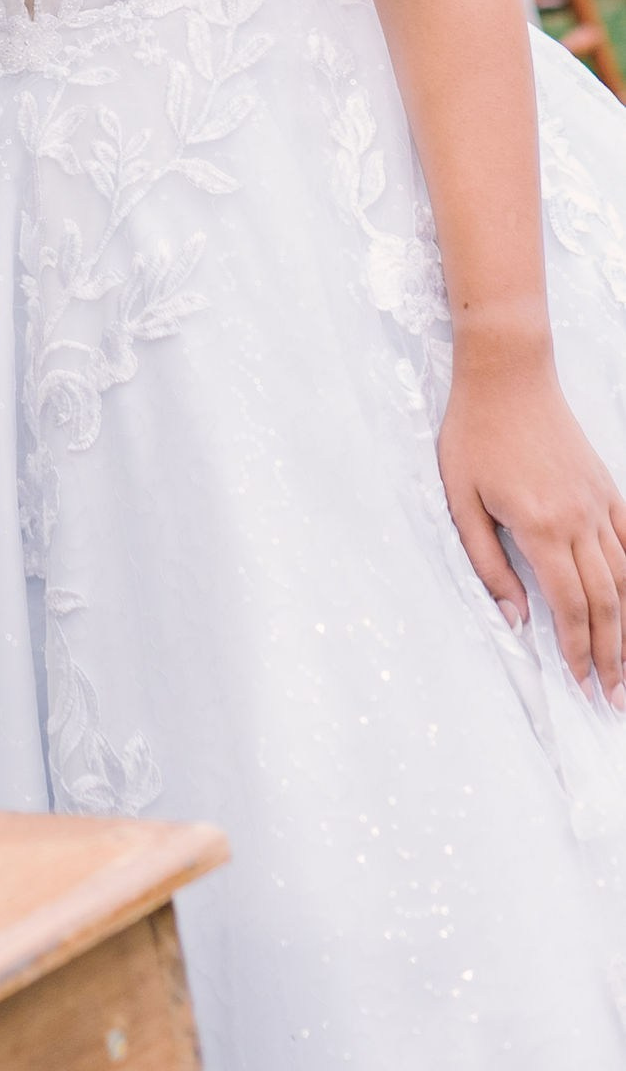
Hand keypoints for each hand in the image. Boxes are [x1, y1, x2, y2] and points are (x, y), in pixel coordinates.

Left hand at [439, 336, 625, 699]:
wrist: (506, 374)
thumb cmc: (474, 433)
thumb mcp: (460, 500)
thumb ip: (486, 564)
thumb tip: (514, 619)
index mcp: (540, 527)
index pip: (570, 607)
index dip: (577, 650)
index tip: (581, 683)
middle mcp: (579, 520)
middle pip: (606, 603)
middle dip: (612, 655)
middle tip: (614, 696)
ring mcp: (599, 503)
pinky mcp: (607, 487)